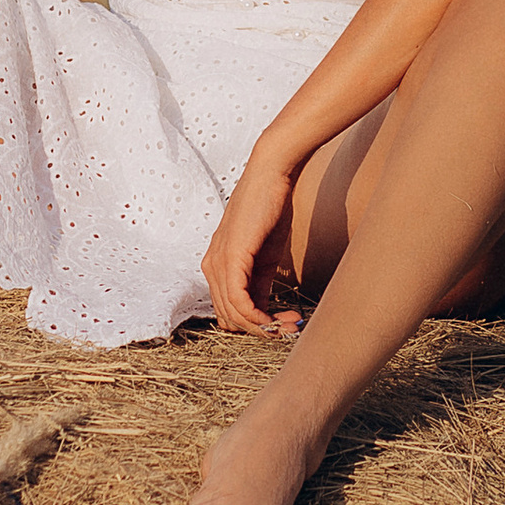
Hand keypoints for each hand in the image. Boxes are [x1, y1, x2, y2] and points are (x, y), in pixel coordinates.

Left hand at [203, 141, 303, 337]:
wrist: (272, 174)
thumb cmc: (270, 208)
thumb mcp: (265, 255)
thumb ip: (259, 283)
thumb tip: (263, 311)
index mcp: (217, 265)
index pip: (230, 310)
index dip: (257, 325)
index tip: (285, 325)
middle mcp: (211, 266)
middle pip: (231, 317)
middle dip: (263, 329)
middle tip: (292, 328)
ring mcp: (218, 263)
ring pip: (235, 314)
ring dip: (265, 326)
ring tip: (293, 323)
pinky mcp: (231, 258)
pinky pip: (239, 301)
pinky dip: (259, 316)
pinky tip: (280, 318)